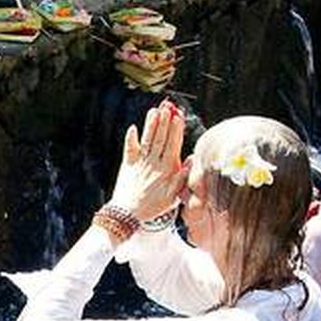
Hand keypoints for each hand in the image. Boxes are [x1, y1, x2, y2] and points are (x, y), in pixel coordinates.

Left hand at [110, 100, 186, 222]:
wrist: (128, 214)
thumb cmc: (153, 207)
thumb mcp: (172, 197)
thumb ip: (182, 178)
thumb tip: (192, 160)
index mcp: (166, 169)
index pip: (173, 145)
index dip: (176, 129)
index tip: (179, 116)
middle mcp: (153, 163)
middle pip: (161, 138)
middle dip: (165, 121)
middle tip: (168, 106)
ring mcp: (140, 163)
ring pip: (147, 140)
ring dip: (151, 125)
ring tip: (155, 110)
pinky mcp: (127, 165)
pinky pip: (129, 148)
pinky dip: (131, 138)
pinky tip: (133, 127)